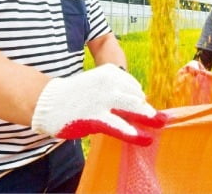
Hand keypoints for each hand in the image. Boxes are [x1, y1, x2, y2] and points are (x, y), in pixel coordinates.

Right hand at [32, 63, 166, 145]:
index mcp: (110, 73)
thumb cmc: (76, 94)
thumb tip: (140, 102)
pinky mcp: (95, 117)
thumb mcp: (98, 83)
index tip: (140, 106)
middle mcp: (109, 83)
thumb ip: (116, 91)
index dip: (139, 98)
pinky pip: (118, 126)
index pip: (134, 87)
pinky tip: (143, 138)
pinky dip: (132, 133)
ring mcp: (103, 99)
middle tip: (162, 119)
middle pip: (136, 97)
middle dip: (149, 109)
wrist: (48, 101)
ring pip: (132, 108)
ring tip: (159, 125)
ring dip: (147, 117)